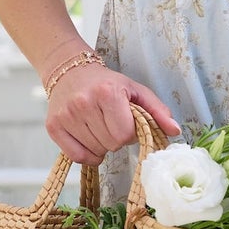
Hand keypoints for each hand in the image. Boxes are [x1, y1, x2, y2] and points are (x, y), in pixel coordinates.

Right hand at [45, 64, 182, 164]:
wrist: (70, 71)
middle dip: (116, 139)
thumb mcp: (135, 91)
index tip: (126, 122)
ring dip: (102, 145)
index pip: (125, 135)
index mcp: (106, 93)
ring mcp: (66, 116)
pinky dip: (87, 154)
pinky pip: (77, 157)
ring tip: (98, 126)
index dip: (129, 133)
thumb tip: (175, 131)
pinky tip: (88, 138)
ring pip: (95, 152)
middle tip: (111, 123)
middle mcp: (83, 103)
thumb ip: (158, 111)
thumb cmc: (107, 83)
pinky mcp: (53, 126)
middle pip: (110, 145)